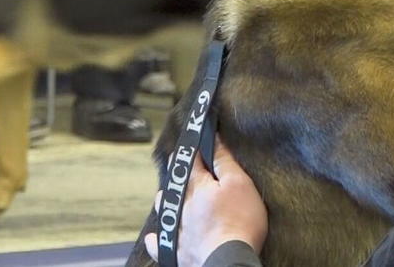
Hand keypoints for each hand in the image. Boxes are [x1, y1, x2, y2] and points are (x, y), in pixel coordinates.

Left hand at [144, 137, 267, 266]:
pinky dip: (157, 240)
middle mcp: (184, 207)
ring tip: (164, 195)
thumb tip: (214, 141)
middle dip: (177, 173)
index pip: (192, 162)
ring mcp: (179, 230)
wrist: (226, 259)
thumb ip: (225, 162)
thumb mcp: (240, 184)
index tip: (193, 139)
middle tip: (176, 163)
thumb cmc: (239, 221)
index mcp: (199, 188)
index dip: (192, 149)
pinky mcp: (179, 252)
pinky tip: (153, 237)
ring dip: (165, 201)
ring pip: (166, 211)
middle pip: (176, 185)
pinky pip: (162, 244)